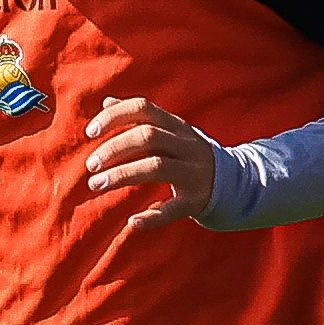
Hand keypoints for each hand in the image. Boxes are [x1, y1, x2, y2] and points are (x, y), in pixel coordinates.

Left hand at [80, 94, 220, 224]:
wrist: (233, 183)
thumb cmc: (188, 155)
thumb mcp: (170, 132)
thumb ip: (141, 118)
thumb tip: (106, 102)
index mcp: (176, 125)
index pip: (143, 108)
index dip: (114, 116)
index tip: (90, 133)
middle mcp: (187, 145)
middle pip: (148, 136)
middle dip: (114, 148)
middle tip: (91, 165)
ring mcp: (195, 172)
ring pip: (157, 167)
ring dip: (122, 175)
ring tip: (96, 184)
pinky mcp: (197, 199)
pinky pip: (173, 208)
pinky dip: (152, 216)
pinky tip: (132, 222)